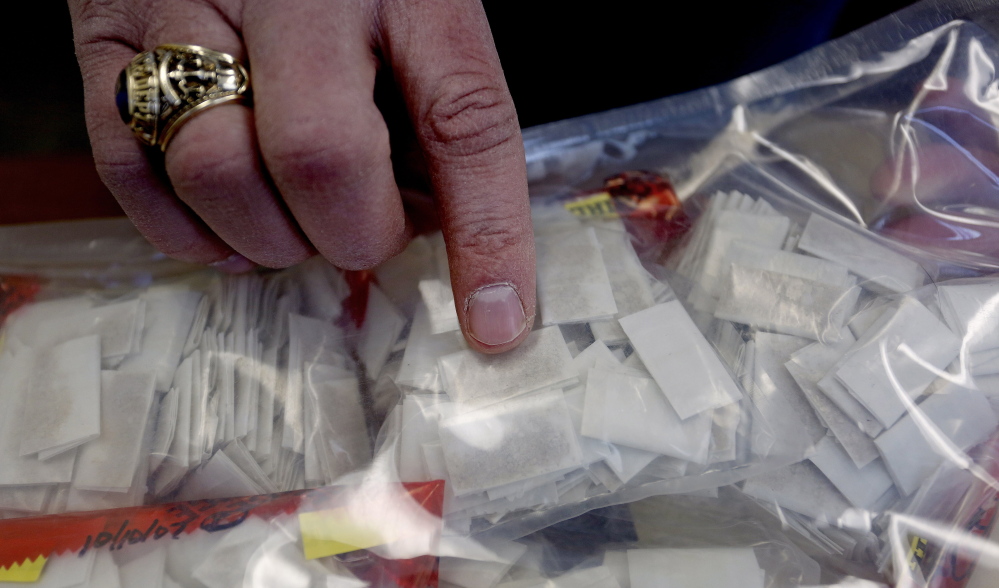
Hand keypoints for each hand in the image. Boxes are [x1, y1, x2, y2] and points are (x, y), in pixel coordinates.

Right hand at [68, 0, 535, 352]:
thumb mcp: (412, 12)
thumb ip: (430, 110)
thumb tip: (437, 233)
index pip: (463, 121)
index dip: (487, 234)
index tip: (496, 323)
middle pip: (320, 158)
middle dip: (351, 235)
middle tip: (362, 231)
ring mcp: (185, 6)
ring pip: (216, 172)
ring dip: (266, 239)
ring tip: (292, 218)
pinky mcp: (105, 37)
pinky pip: (134, 171)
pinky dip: (187, 230)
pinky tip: (226, 224)